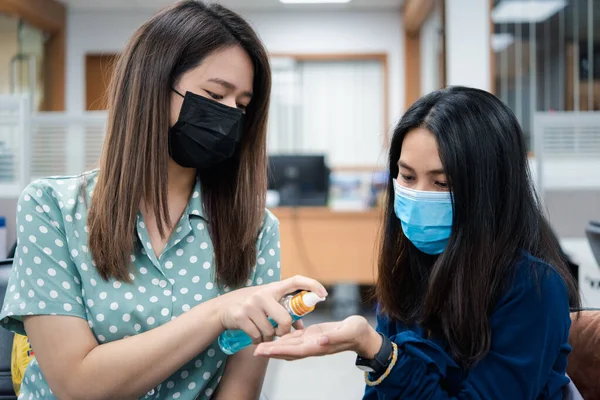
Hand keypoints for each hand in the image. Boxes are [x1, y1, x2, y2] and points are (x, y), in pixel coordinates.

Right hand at [217, 275, 326, 343]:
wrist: (222, 308)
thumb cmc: (251, 304)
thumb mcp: (267, 302)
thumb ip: (283, 309)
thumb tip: (300, 326)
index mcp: (273, 288)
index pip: (296, 280)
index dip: (312, 285)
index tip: (324, 294)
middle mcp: (263, 294)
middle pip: (285, 319)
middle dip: (285, 331)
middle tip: (282, 333)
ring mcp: (251, 305)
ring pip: (270, 331)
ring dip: (269, 337)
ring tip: (264, 333)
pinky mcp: (241, 317)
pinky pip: (257, 336)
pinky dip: (259, 341)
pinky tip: (255, 337)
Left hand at [253, 315, 381, 359]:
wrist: (362, 334)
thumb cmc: (357, 332)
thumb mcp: (348, 331)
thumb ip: (334, 337)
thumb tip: (320, 341)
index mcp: (319, 346)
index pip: (295, 350)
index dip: (279, 350)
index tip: (264, 350)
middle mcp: (312, 346)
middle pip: (287, 350)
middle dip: (271, 350)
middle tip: (255, 349)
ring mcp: (311, 341)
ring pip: (289, 345)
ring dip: (274, 345)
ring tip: (259, 344)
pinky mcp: (312, 335)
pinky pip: (295, 338)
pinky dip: (283, 338)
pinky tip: (275, 335)